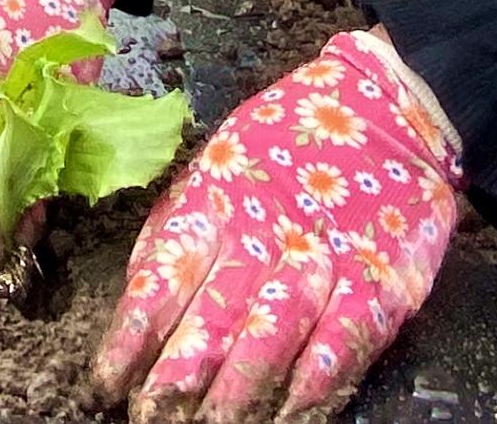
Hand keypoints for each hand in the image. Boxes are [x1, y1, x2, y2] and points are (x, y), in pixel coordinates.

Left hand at [91, 32, 462, 421]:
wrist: (388, 104)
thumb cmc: (288, 141)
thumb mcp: (219, 164)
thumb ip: (182, 227)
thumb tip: (139, 296)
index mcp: (214, 203)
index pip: (162, 279)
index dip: (132, 336)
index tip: (107, 383)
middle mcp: (263, 236)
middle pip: (211, 318)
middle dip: (177, 379)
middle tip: (150, 420)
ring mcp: (322, 261)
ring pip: (270, 337)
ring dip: (237, 394)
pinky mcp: (377, 283)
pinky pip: (339, 343)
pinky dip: (313, 387)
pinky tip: (289, 416)